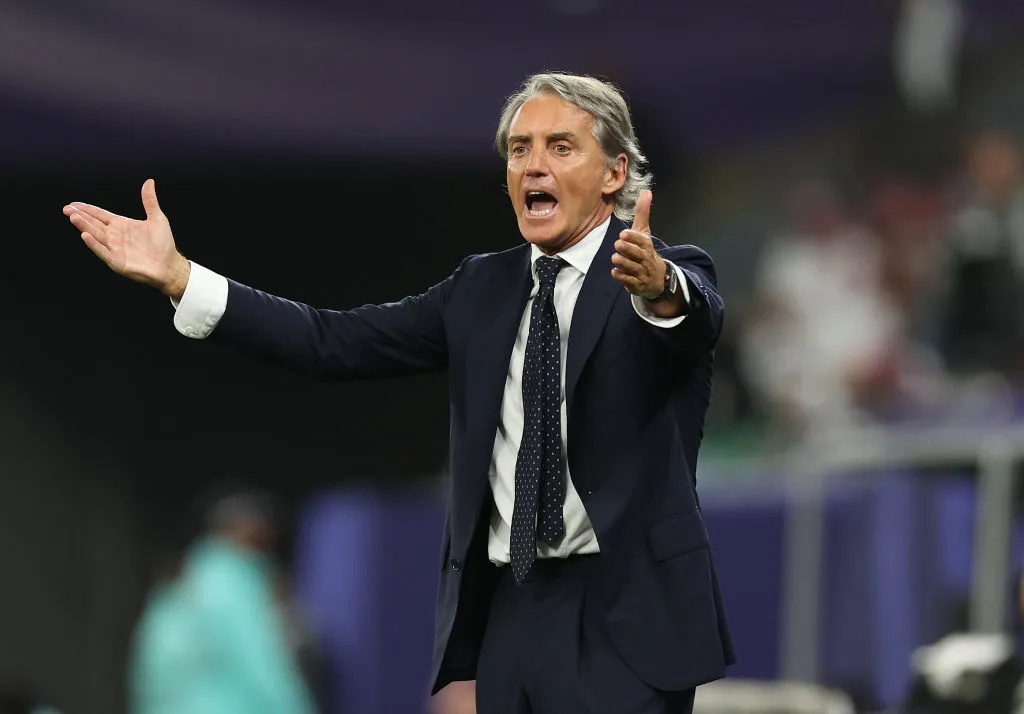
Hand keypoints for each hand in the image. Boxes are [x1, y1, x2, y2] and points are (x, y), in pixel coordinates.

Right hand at [63, 179, 190, 298]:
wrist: (169, 265)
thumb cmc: (164, 243)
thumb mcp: (157, 219)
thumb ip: (150, 201)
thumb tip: (149, 181)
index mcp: (121, 225)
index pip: (100, 215)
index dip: (87, 209)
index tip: (73, 204)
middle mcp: (115, 236)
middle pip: (94, 224)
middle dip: (80, 216)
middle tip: (66, 208)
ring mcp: (114, 249)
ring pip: (95, 235)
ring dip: (84, 226)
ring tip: (73, 217)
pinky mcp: (117, 261)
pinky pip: (103, 251)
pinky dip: (94, 244)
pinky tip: (85, 235)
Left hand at [611, 190, 665, 298]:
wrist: (657, 278)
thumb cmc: (646, 251)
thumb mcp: (644, 233)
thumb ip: (643, 213)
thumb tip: (646, 191)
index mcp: (647, 246)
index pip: (642, 241)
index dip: (633, 238)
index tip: (623, 233)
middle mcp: (645, 259)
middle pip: (637, 254)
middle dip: (628, 249)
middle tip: (617, 244)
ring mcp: (641, 273)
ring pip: (632, 268)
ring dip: (622, 263)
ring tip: (615, 258)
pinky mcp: (636, 284)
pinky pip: (629, 281)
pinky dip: (621, 277)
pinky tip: (615, 272)